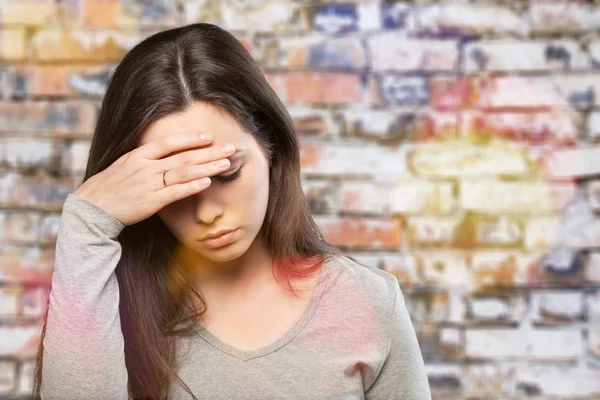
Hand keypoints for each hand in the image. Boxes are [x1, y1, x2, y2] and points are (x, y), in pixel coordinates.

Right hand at [72, 132, 235, 225]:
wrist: (91, 209)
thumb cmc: (109, 187)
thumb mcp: (124, 165)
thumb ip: (145, 159)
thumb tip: (165, 154)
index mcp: (138, 155)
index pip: (169, 142)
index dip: (190, 139)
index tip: (209, 137)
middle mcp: (145, 166)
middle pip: (183, 156)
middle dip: (209, 152)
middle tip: (231, 148)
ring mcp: (149, 183)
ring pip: (183, 172)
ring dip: (207, 167)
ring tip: (226, 164)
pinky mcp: (151, 202)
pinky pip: (175, 192)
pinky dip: (192, 186)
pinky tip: (207, 182)